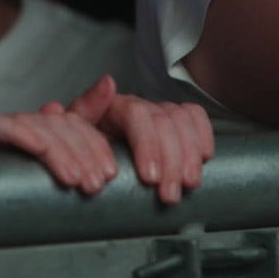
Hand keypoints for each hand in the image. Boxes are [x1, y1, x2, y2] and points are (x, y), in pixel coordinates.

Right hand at [0, 105, 119, 194]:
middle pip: (58, 124)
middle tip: (95, 183)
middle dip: (82, 152)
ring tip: (73, 179)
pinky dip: (22, 135)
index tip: (110, 174)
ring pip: (34, 126)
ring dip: (59, 151)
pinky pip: (0, 126)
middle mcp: (19, 124)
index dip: (94, 145)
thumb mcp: (44, 182)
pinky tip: (38, 149)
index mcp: (38, 134)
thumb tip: (108, 108)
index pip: (73, 125)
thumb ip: (76, 151)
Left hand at [68, 75, 214, 204]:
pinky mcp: (175, 122)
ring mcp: (159, 112)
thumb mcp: (74, 131)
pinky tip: (204, 157)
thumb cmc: (82, 146)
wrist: (90, 155)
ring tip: (188, 185)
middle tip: (169, 195)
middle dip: (171, 161)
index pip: (137, 114)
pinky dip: (203, 135)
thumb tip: (108, 82)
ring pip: (183, 122)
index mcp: (114, 106)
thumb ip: (86, 108)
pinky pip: (195, 117)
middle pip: (164, 122)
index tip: (150, 178)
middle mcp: (140, 106)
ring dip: (190, 155)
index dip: (147, 145)